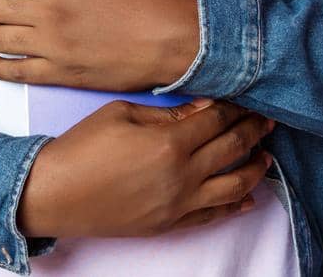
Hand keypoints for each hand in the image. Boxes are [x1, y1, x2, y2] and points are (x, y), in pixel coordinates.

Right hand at [17, 98, 276, 239]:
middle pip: (231, 150)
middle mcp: (181, 176)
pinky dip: (235, 205)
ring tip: (266, 156)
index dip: (235, 107)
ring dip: (255, 170)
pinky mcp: (169, 223)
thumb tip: (202, 107)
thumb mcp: (122, 114)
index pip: (216, 121)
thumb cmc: (82, 147)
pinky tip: (247, 197)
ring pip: (233, 187)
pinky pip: (213, 215)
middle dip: (252, 132)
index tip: (247, 98)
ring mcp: (178, 204)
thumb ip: (167, 113)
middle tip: (267, 120)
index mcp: (169, 143)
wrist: (55, 193)